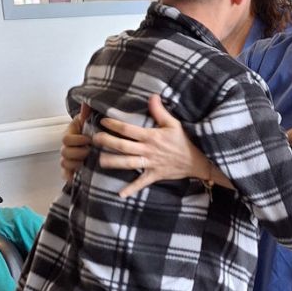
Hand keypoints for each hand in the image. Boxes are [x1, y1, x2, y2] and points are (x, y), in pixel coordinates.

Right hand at [61, 105, 90, 182]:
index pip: (66, 139)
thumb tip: (86, 103)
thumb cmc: (93, 130)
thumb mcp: (91, 120)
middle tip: (90, 151)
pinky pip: (66, 175)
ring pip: (64, 164)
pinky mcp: (72, 170)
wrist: (97, 140)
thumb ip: (88, 112)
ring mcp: (69, 159)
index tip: (88, 139)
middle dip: (78, 152)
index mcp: (71, 135)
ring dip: (76, 164)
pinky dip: (70, 177)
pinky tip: (77, 177)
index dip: (77, 140)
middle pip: (64, 152)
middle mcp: (67, 147)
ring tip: (88, 163)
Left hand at [93, 94, 212, 197]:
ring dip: (113, 163)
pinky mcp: (154, 175)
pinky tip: (120, 194)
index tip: (103, 121)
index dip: (114, 125)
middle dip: (107, 142)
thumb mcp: (173, 124)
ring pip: (128, 163)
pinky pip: (141, 183)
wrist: (197, 161)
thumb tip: (152, 96)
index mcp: (151, 136)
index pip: (128, 130)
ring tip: (99, 160)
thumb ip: (160, 111)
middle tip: (94, 139)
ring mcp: (150, 164)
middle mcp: (148, 150)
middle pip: (123, 146)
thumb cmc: (183, 141)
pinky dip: (131, 189)